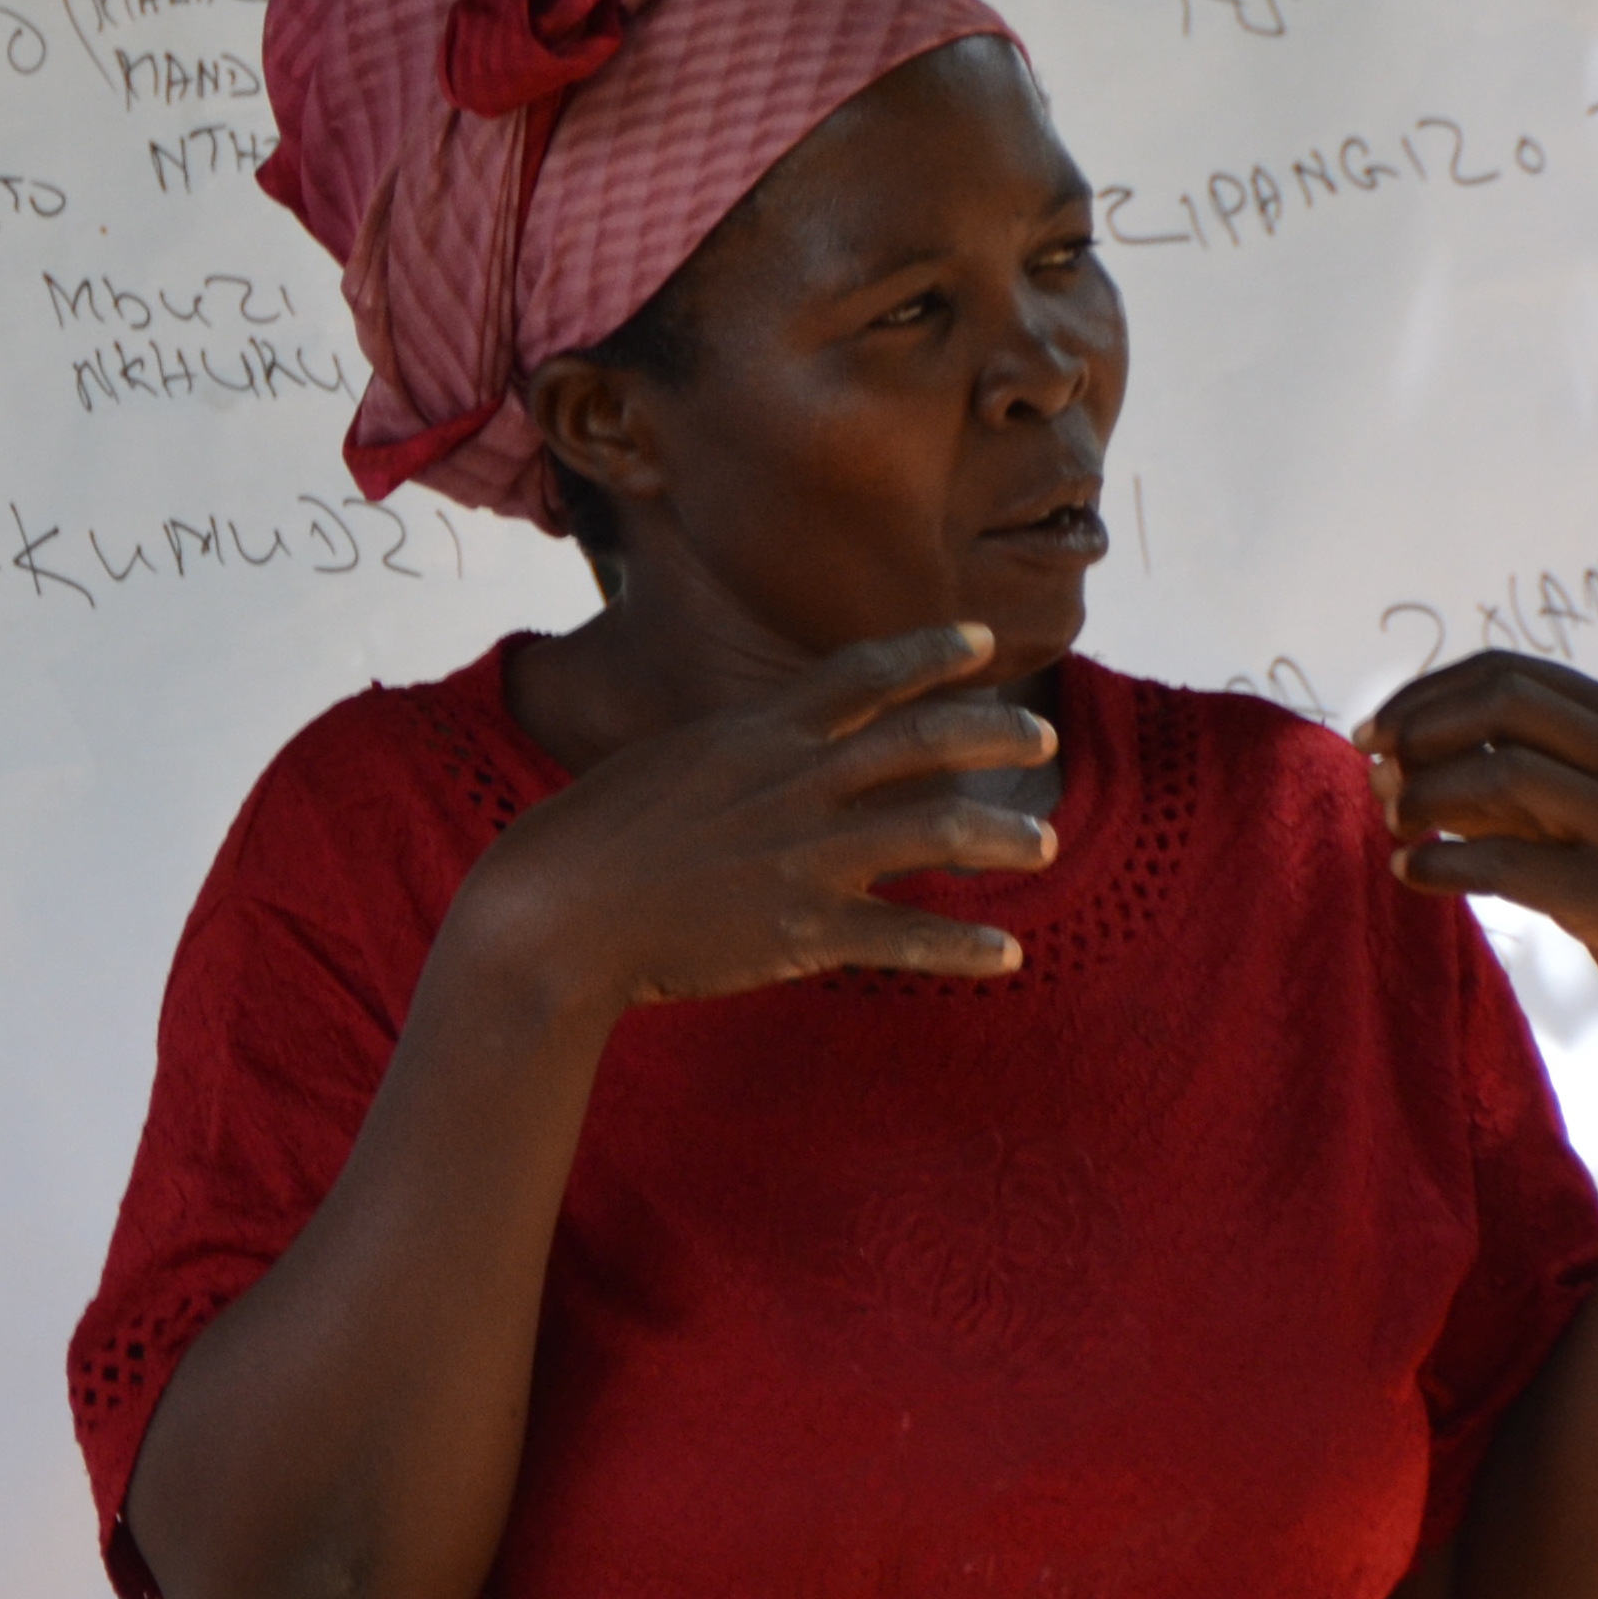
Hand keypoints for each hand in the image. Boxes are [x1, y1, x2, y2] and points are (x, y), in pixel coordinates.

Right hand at [456, 624, 1060, 1012]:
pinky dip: (965, 947)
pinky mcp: (802, 929)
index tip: (982, 643)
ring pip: (937, 829)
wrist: (553, 913)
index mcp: (758, 734)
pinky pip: (907, 934)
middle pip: (923, 739)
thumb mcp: (664, 766)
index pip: (863, 674)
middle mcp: (795, 781)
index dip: (930, 653)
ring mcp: (804, 853)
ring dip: (1004, 837)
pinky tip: (1007, 955)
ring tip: (1044, 847)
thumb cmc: (587, 841)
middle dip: (994, 731)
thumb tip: (759, 751)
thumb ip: (729, 756)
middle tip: (1041, 738)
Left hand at [1356, 655, 1597, 1034]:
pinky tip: (1409, 872)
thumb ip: (1515, 772)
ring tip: (1394, 825)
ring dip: (1422, 794)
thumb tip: (1391, 760)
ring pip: (1501, 773)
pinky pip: (1506, 866)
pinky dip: (1438, 865)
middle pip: (1502, 703)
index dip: (1425, 693)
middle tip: (1373, 770)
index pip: (1508, 672)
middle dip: (1417, 728)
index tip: (1375, 729)